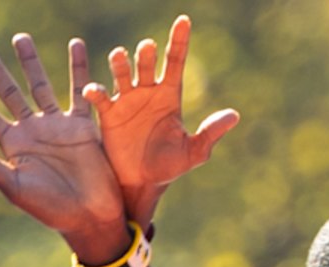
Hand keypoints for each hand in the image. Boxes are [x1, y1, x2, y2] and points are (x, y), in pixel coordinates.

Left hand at [0, 35, 127, 261]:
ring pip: (40, 85)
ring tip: (20, 38)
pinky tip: (76, 45)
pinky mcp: (82, 125)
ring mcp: (57, 125)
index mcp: (13, 145)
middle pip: (9, 91)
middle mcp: (32, 131)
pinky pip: (80, 91)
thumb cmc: (51, 209)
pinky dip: (79, 68)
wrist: (90, 216)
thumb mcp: (15, 188)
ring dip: (30, 62)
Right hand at [84, 15, 239, 223]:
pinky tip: (94, 90)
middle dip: (146, 54)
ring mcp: (127, 101)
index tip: (184, 20)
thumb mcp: (194, 152)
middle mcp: (148, 92)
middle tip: (146, 48)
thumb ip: (210, 133)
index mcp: (170, 95)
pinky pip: (101, 98)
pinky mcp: (109, 115)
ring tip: (120, 56)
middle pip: (147, 63)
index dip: (180, 40)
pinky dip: (96, 91)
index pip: (176, 61)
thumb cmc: (170, 167)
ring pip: (122, 73)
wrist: (142, 184)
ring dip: (120, 63)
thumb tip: (234, 115)